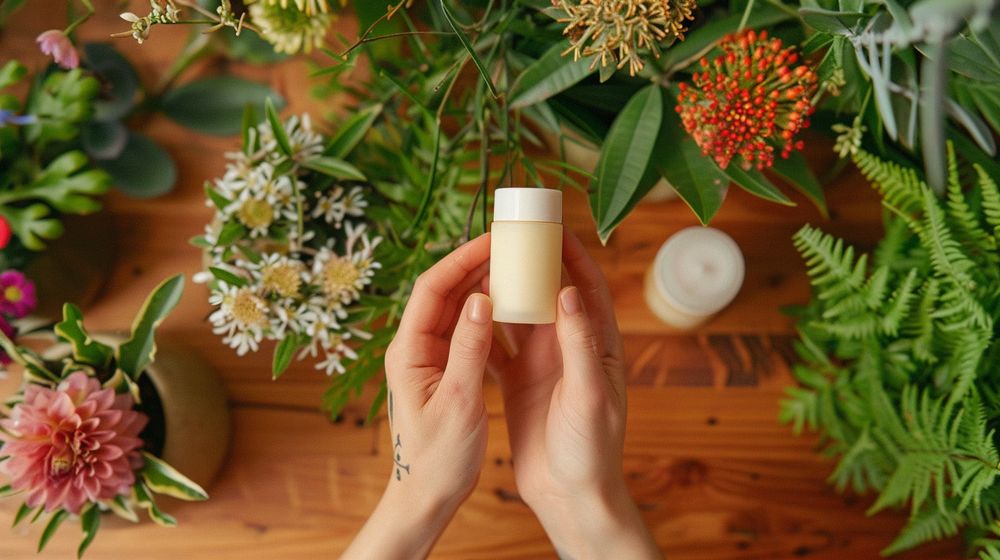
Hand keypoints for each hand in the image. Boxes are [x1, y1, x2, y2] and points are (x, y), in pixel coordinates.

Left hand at [343, 234, 492, 559]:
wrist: (426, 495)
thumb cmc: (438, 457)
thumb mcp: (458, 402)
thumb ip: (469, 350)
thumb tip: (482, 299)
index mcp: (409, 351)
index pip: (433, 288)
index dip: (462, 259)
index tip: (492, 240)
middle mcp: (415, 347)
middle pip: (444, 291)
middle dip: (474, 264)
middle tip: (509, 243)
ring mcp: (429, 357)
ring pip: (456, 308)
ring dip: (482, 285)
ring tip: (514, 265)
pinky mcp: (444, 370)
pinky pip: (465, 330)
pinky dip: (487, 314)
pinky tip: (511, 306)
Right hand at [490, 231, 659, 558]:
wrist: (569, 495)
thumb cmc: (592, 448)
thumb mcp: (588, 394)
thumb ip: (579, 343)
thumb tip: (570, 290)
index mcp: (596, 345)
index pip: (587, 287)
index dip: (573, 254)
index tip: (551, 226)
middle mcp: (569, 348)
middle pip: (550, 293)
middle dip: (531, 265)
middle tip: (506, 237)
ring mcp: (543, 365)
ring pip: (521, 317)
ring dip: (504, 293)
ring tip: (479, 266)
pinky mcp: (520, 383)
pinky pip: (498, 347)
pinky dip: (483, 329)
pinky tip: (463, 313)